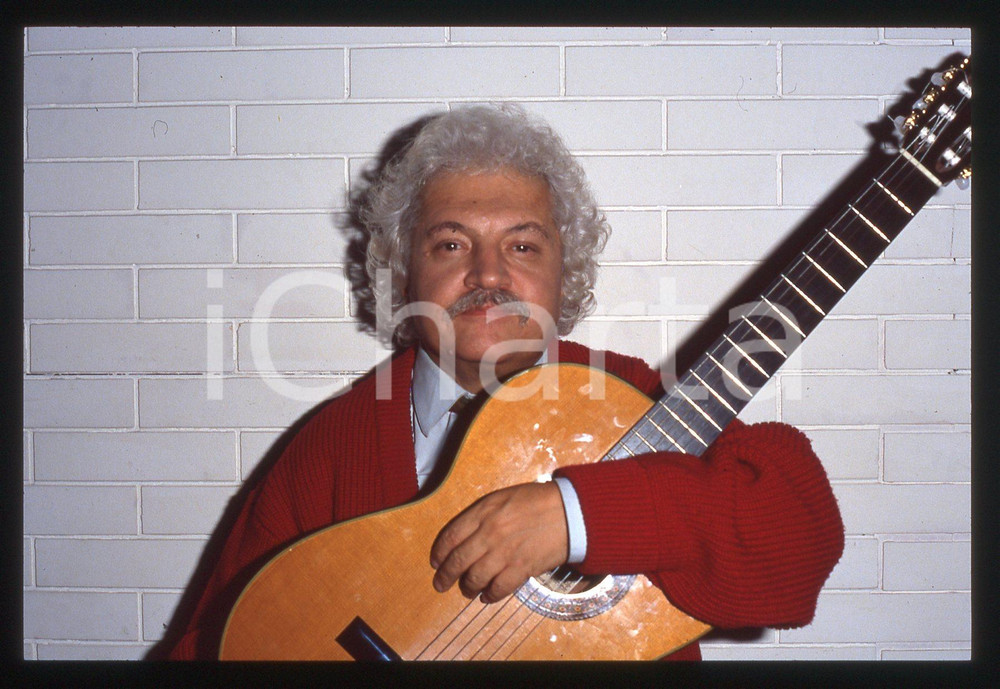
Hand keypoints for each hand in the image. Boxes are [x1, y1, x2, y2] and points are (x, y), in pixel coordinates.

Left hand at [429, 482, 568, 603]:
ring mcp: (505, 552)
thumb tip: (463, 536)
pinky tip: (486, 596)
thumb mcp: (502, 498)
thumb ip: (481, 515)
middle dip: (445, 576)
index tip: (435, 562)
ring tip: (466, 591)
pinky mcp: (521, 568)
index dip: (439, 553)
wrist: (570, 512)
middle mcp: (489, 533)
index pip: (450, 536)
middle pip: (458, 561)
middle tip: (440, 584)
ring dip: (466, 588)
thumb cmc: (536, 501)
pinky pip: (498, 588)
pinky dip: (489, 595)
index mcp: (483, 512)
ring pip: (474, 578)